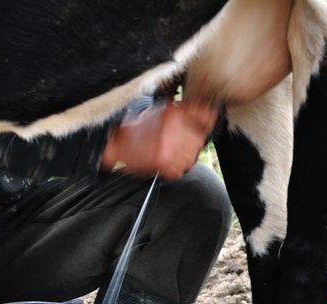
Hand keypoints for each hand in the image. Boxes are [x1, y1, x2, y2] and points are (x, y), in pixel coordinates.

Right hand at [100, 100, 217, 179]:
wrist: (115, 142)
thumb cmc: (140, 127)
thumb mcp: (164, 109)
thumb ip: (188, 110)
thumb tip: (210, 112)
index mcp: (173, 113)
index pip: (204, 118)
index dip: (205, 124)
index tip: (202, 127)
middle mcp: (172, 127)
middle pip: (198, 141)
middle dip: (191, 145)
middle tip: (178, 146)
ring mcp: (167, 145)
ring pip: (190, 158)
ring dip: (183, 159)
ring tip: (170, 155)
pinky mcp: (161, 162)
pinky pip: (179, 171)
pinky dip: (174, 170)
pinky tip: (165, 163)